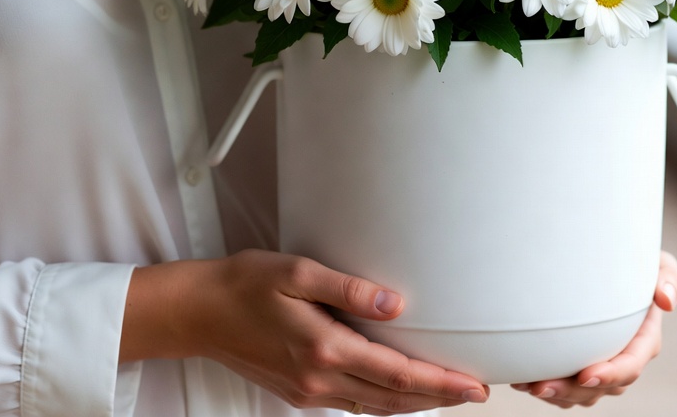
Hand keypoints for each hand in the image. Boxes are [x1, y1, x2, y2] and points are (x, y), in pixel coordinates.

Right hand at [121, 249, 488, 413]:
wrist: (200, 313)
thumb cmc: (245, 284)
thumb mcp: (296, 273)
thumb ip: (347, 288)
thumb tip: (395, 302)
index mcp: (324, 349)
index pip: (397, 374)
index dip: (441, 382)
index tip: (474, 383)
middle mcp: (320, 378)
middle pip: (393, 399)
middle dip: (439, 397)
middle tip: (476, 390)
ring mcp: (309, 390)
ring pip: (375, 407)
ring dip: (415, 403)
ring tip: (447, 392)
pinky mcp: (299, 391)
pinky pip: (353, 403)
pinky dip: (383, 401)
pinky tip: (394, 390)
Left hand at [510, 251, 676, 407]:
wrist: (615, 264)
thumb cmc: (639, 263)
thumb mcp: (660, 264)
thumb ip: (669, 278)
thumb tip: (666, 300)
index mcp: (644, 341)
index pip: (629, 365)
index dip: (610, 374)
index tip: (586, 375)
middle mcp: (623, 359)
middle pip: (600, 387)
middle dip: (571, 390)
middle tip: (540, 385)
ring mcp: (602, 365)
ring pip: (581, 392)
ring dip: (555, 393)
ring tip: (524, 385)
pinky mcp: (582, 364)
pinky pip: (567, 386)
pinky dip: (547, 386)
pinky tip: (521, 379)